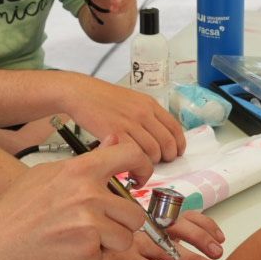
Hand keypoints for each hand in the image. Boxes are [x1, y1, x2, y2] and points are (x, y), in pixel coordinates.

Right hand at [0, 140, 150, 259]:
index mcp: (80, 170)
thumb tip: (115, 141)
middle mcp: (88, 195)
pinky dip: (91, 258)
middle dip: (122, 222)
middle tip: (101, 224)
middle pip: (135, 212)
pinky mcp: (87, 252)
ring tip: (83, 238)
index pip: (130, 154)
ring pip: (126, 238)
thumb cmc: (15, 210)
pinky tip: (68, 250)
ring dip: (110, 243)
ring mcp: (90, 225)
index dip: (143, 166)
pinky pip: (105, 256)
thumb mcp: (49, 174)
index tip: (140, 177)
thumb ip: (87, 161)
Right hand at [57, 74, 184, 162]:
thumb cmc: (103, 97)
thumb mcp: (132, 99)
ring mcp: (130, 123)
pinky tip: (130, 166)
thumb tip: (159, 134)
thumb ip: (147, 115)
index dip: (179, 144)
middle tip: (161, 163)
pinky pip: (133, 153)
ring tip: (143, 165)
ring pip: (152, 151)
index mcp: (149, 104)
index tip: (177, 153)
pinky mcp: (115, 133)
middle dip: (168, 157)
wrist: (81, 93)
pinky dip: (135, 164)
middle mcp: (143, 113)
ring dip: (151, 163)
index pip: (175, 128)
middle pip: (167, 142)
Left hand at [77, 211, 224, 259]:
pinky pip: (184, 216)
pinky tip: (217, 236)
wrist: (93, 239)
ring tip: (217, 252)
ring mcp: (152, 227)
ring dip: (200, 237)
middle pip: (168, 248)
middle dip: (191, 259)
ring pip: (178, 226)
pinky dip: (203, 223)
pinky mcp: (162, 219)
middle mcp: (139, 241)